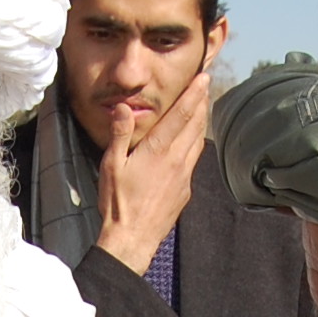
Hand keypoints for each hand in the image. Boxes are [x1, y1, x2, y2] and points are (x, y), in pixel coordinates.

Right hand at [94, 67, 211, 274]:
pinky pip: (194, 160)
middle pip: (196, 124)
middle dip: (202, 102)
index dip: (195, 93)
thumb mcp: (112, 165)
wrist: (132, 239)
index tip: (204, 77)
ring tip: (202, 108)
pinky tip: (191, 142)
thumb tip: (124, 107)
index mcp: (159, 150)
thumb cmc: (118, 203)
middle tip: (206, 85)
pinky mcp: (185, 190)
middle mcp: (177, 160)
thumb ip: (119, 134)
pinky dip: (196, 143)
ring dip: (201, 122)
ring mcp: (184, 176)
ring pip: (198, 141)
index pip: (182, 114)